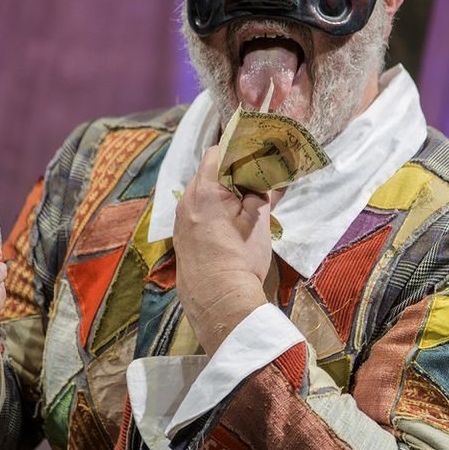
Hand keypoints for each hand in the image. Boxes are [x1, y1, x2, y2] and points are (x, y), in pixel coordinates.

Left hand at [174, 146, 274, 352]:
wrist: (219, 300)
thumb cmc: (241, 258)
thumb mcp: (259, 220)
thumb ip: (261, 193)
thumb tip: (267, 179)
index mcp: (204, 190)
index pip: (216, 153)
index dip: (236, 148)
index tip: (254, 152)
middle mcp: (186, 201)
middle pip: (208, 173)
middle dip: (231, 173)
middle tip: (255, 178)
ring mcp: (180, 221)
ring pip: (202, 194)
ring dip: (222, 193)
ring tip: (246, 202)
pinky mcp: (181, 238)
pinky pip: (197, 212)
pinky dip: (213, 210)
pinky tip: (231, 222)